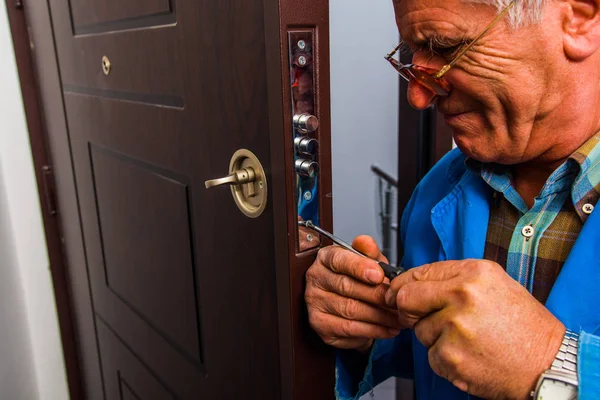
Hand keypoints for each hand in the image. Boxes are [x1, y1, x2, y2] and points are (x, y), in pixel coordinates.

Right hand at [305, 236, 400, 351]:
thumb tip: (366, 242)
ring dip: (379, 316)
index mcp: (326, 258)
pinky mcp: (320, 324)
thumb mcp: (368, 262)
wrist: (350, 304)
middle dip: (377, 295)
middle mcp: (316, 278)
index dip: (359, 267)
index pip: (339, 260)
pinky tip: (388, 329)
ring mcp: (315, 302)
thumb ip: (369, 252)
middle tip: (397, 301)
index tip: (378, 275)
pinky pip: (349, 328)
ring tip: (398, 317)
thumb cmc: (358, 279)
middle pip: (347, 287)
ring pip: (350, 310)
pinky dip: (373, 330)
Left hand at [385, 259, 564, 398]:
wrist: (547, 364)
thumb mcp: (495, 285)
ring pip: (419, 330)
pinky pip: (430, 355)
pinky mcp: (450, 356)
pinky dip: (444, 358)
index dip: (404, 285)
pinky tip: (468, 355)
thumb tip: (413, 282)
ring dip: (434, 337)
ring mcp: (455, 327)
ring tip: (465, 339)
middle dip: (407, 310)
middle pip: (406, 298)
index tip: (400, 292)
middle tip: (420, 317)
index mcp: (474, 273)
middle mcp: (462, 296)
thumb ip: (455, 280)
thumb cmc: (523, 326)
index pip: (418, 272)